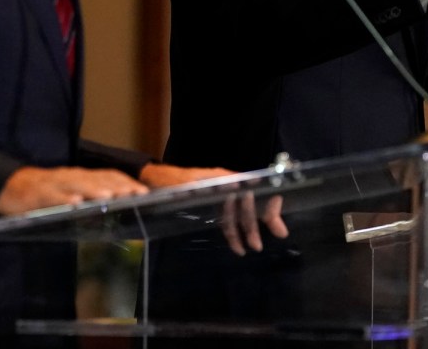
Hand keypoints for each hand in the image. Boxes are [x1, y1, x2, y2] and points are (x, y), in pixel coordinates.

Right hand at [0, 166, 147, 214]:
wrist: (9, 186)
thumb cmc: (44, 194)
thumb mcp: (70, 194)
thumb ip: (89, 199)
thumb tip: (113, 211)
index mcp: (81, 177)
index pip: (108, 176)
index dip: (126, 183)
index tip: (144, 193)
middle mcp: (71, 177)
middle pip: (98, 179)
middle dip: (118, 186)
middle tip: (135, 195)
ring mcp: (55, 184)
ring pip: (78, 183)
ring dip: (95, 189)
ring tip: (110, 197)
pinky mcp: (37, 193)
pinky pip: (52, 195)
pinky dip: (64, 198)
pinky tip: (75, 204)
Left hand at [139, 163, 288, 255]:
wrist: (153, 181)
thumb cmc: (169, 181)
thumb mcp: (188, 182)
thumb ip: (212, 184)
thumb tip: (238, 184)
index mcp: (224, 179)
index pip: (253, 190)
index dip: (266, 204)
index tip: (274, 219)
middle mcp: (226, 185)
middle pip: (248, 205)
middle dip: (256, 224)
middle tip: (260, 245)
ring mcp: (220, 195)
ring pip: (239, 214)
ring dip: (246, 231)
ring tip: (252, 249)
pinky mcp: (213, 204)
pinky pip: (228, 218)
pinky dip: (233, 231)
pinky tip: (237, 245)